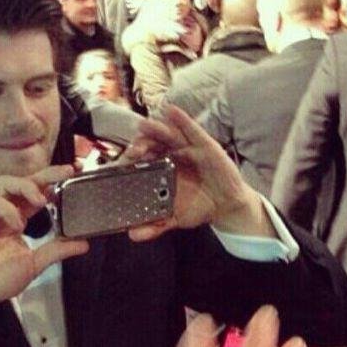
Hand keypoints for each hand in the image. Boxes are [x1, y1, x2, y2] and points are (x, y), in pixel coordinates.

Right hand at [0, 165, 88, 314]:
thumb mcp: (35, 263)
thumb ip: (57, 250)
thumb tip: (84, 243)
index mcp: (15, 219)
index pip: (35, 193)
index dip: (52, 181)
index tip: (73, 174)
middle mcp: (1, 213)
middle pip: (22, 181)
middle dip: (45, 174)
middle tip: (66, 172)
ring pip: (4, 184)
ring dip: (26, 187)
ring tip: (41, 201)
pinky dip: (8, 210)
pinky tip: (17, 225)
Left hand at [119, 105, 268, 241]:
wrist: (225, 207)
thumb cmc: (198, 206)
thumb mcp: (175, 219)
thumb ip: (155, 227)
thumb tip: (133, 235)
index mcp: (161, 171)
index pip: (143, 161)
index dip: (131, 160)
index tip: (121, 164)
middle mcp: (171, 157)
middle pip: (152, 146)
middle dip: (141, 145)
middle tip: (132, 151)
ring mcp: (188, 149)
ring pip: (168, 136)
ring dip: (155, 129)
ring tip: (143, 126)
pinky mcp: (205, 146)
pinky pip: (192, 130)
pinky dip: (182, 120)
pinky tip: (171, 111)